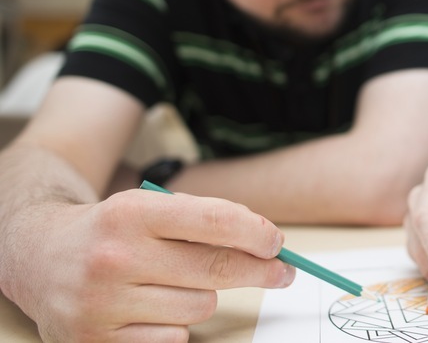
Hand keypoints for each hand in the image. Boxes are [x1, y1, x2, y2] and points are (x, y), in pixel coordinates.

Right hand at [2, 189, 293, 341]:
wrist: (38, 256)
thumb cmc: (111, 230)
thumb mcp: (149, 207)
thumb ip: (205, 220)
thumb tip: (267, 243)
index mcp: (131, 213)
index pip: (215, 222)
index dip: (257, 234)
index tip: (276, 243)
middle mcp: (115, 257)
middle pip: (216, 269)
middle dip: (260, 270)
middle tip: (281, 270)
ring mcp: (103, 303)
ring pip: (200, 308)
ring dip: (205, 296)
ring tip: (177, 283)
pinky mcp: (96, 340)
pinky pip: (174, 338)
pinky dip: (176, 324)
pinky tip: (153, 307)